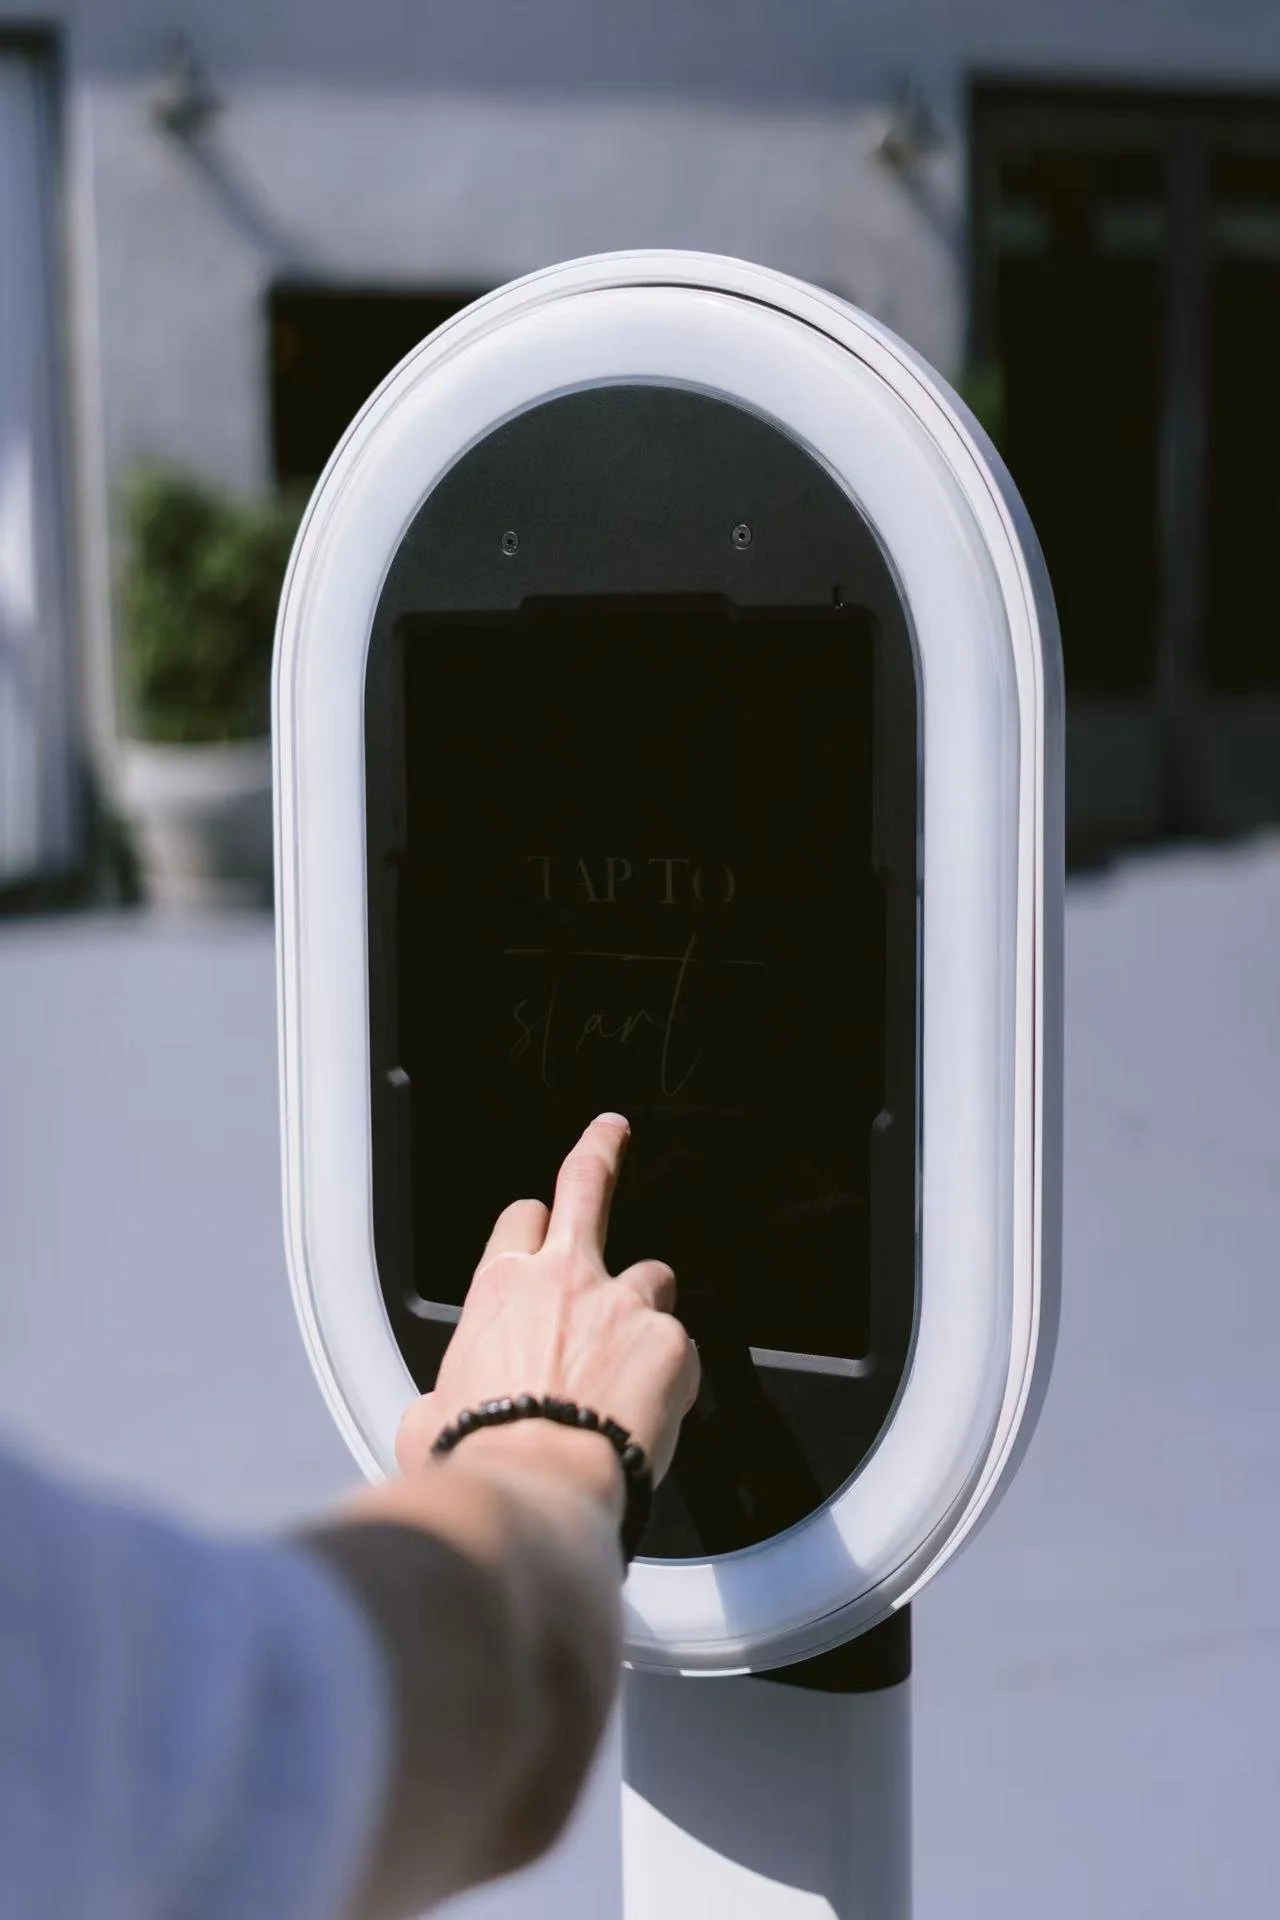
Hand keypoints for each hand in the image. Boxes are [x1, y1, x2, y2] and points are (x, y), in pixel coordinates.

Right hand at [396, 1114, 700, 1500]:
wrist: (535, 1487)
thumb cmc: (477, 1458)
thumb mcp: (428, 1417)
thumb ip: (445, 1395)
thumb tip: (436, 1415)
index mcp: (500, 1289)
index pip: (519, 1222)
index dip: (532, 1228)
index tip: (540, 1228)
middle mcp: (565, 1279)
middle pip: (586, 1187)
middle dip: (599, 1153)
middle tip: (611, 1132)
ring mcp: (624, 1305)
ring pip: (652, 1275)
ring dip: (645, 1308)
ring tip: (636, 1360)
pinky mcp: (672, 1342)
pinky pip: (682, 1348)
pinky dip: (672, 1376)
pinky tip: (654, 1412)